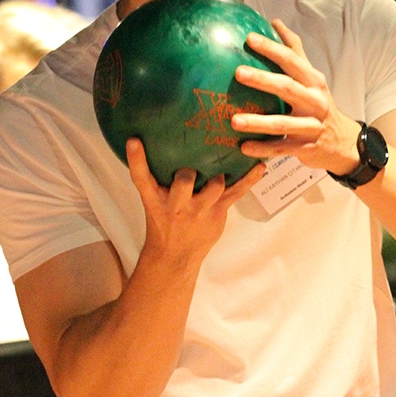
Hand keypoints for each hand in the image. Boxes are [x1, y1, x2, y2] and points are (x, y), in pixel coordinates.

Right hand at [126, 139, 265, 271]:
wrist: (175, 256)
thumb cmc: (164, 222)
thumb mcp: (153, 201)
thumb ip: (156, 177)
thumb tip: (157, 143)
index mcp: (154, 200)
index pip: (140, 178)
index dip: (136, 158)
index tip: (134, 140)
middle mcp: (176, 205)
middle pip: (184, 181)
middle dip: (189, 170)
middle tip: (192, 162)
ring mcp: (199, 210)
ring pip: (214, 185)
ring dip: (219, 174)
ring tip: (224, 160)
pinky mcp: (217, 213)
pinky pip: (236, 193)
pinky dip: (249, 179)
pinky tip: (260, 167)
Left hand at [231, 19, 360, 174]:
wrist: (343, 142)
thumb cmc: (319, 104)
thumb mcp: (313, 78)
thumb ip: (295, 51)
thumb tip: (275, 22)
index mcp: (313, 81)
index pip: (292, 60)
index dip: (272, 49)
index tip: (249, 39)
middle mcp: (315, 101)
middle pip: (287, 88)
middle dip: (262, 80)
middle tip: (238, 73)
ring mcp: (311, 126)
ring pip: (282, 124)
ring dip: (258, 123)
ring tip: (234, 121)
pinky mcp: (305, 149)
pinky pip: (281, 149)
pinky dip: (263, 149)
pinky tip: (243, 148)